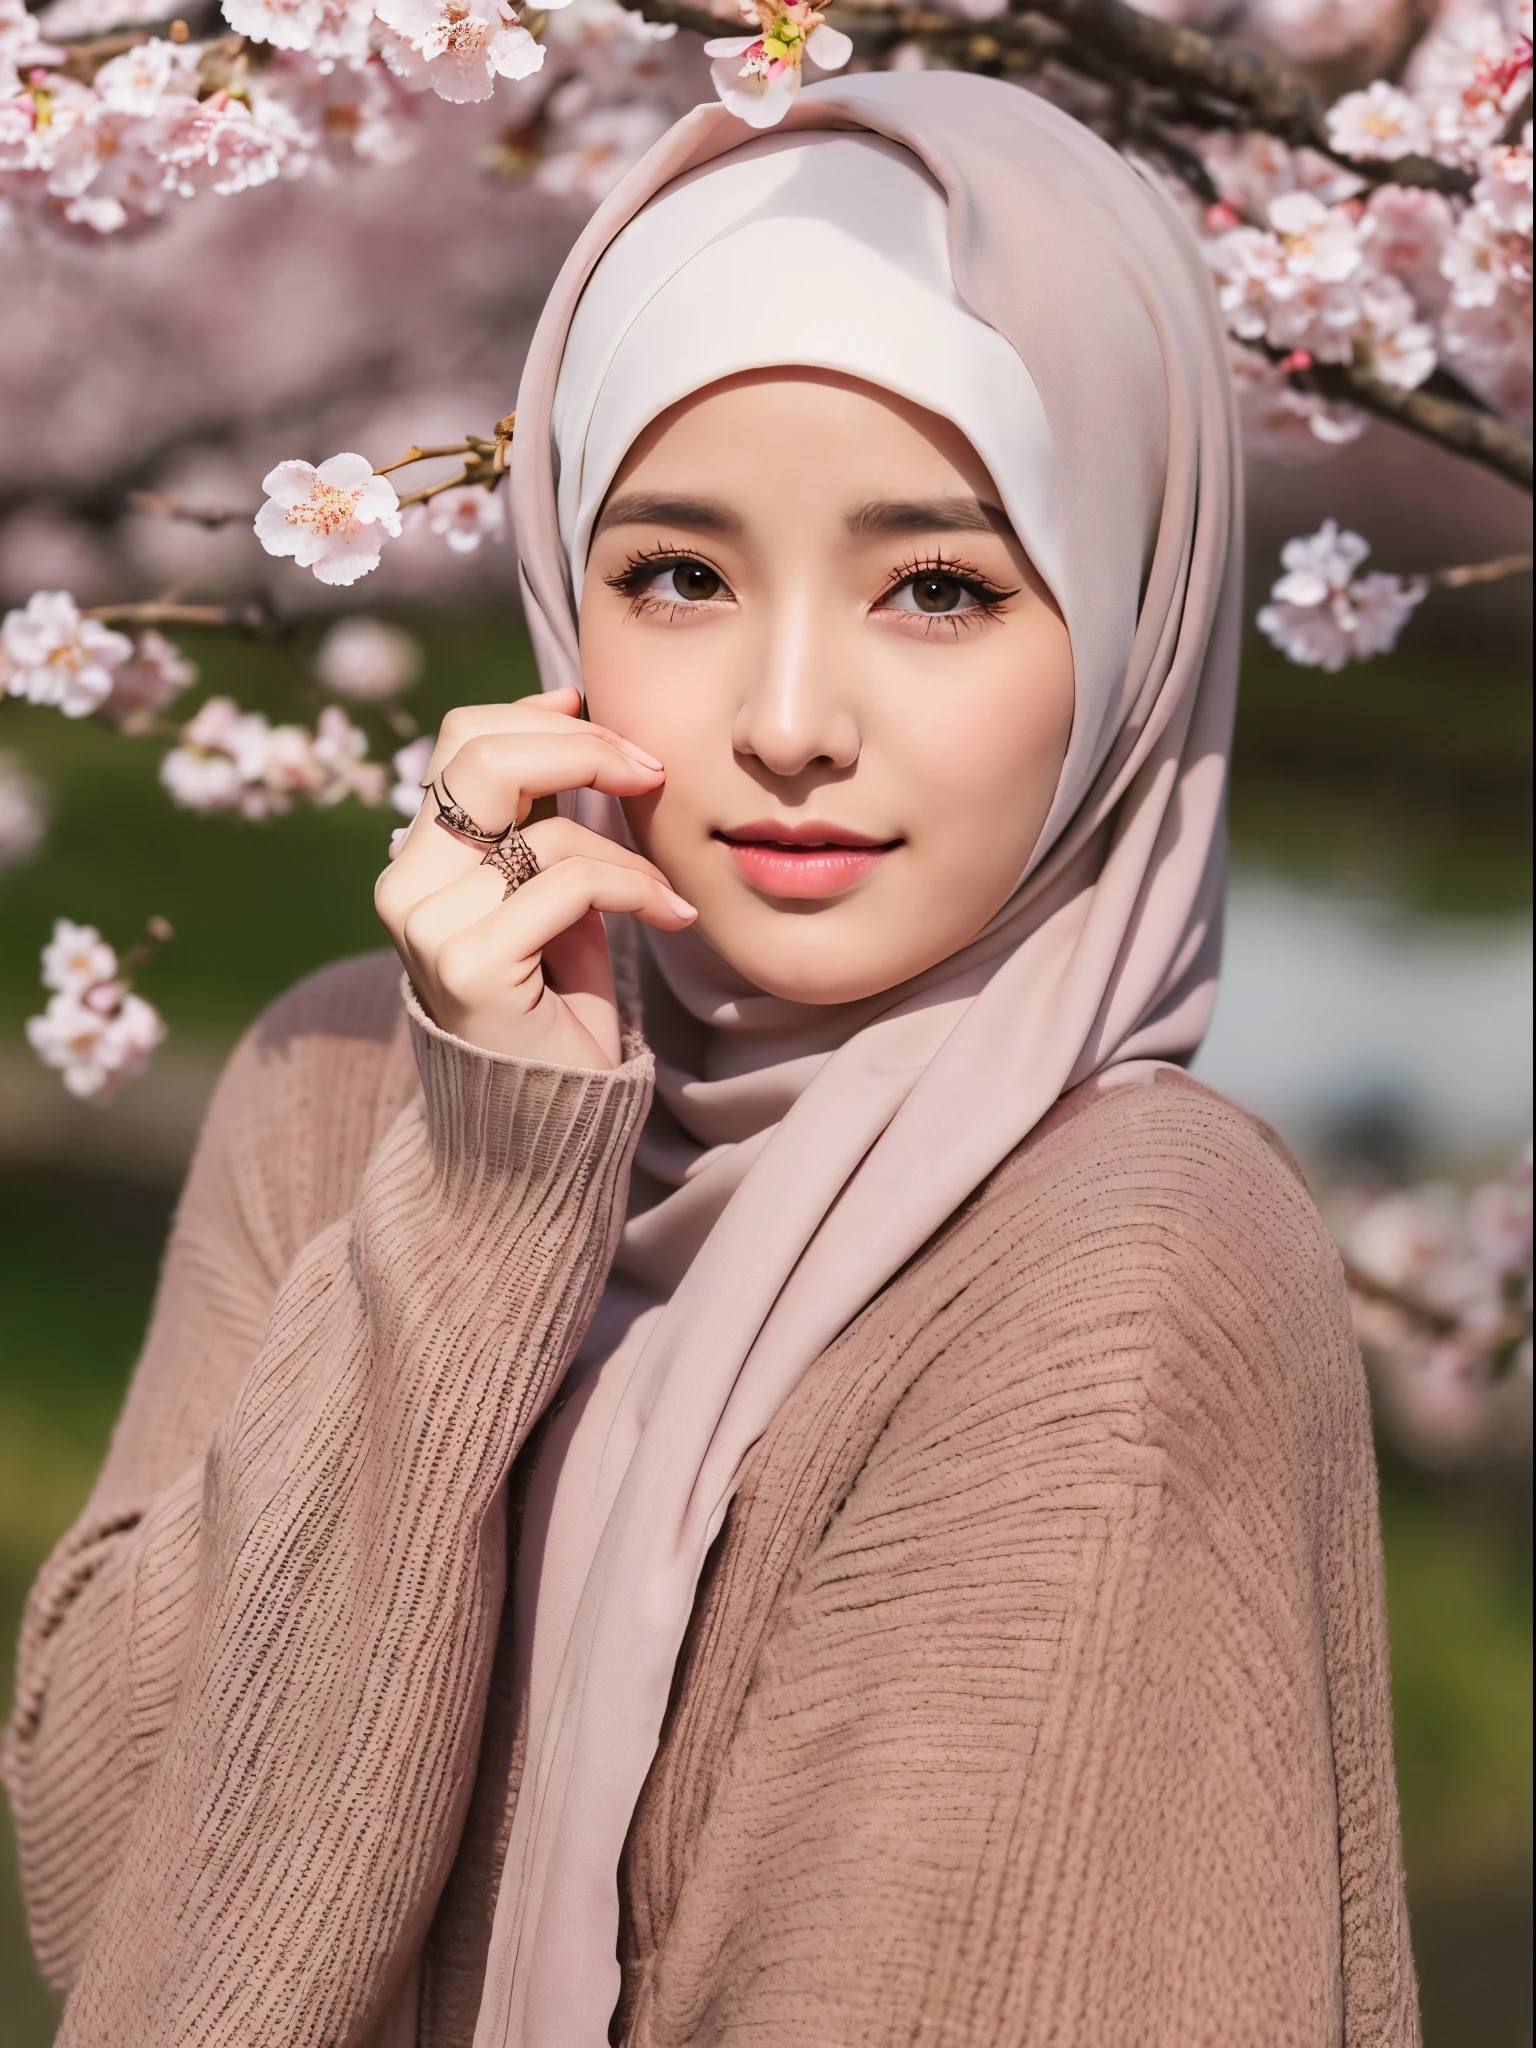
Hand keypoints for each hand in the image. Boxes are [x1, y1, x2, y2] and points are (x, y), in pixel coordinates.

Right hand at [375, 687, 694, 1070]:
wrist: (539, 1122)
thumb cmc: (554, 1001)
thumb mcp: (547, 890)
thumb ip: (543, 815)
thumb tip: (571, 709)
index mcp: (418, 858)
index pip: (460, 738)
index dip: (536, 714)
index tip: (599, 713)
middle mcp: (406, 885)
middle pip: (483, 755)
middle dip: (583, 747)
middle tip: (651, 771)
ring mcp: (430, 926)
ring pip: (544, 828)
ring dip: (626, 849)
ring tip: (664, 887)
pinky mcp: (470, 965)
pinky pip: (570, 883)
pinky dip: (636, 889)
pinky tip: (671, 915)